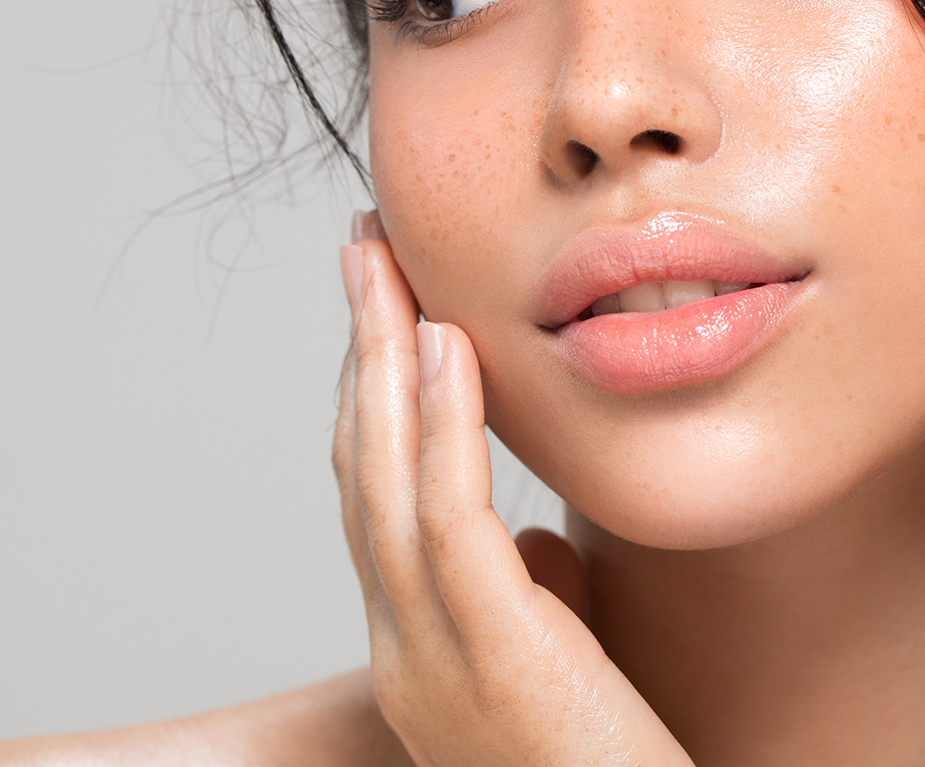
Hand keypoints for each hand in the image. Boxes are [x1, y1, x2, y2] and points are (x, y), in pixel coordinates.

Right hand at [334, 218, 692, 765]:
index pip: (376, 502)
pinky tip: (447, 348)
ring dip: (383, 362)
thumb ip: (535, 604)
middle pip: (361, 473)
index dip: (373, 398)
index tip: (386, 307)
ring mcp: (434, 660)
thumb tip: (535, 542)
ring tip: (385, 266)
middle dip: (360, 353)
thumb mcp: (564, 673)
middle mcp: (404, 652)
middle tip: (361, 251)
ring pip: (386, 482)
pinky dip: (439, 426)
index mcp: (418, 652)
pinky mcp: (493, 657)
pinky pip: (449, 519)